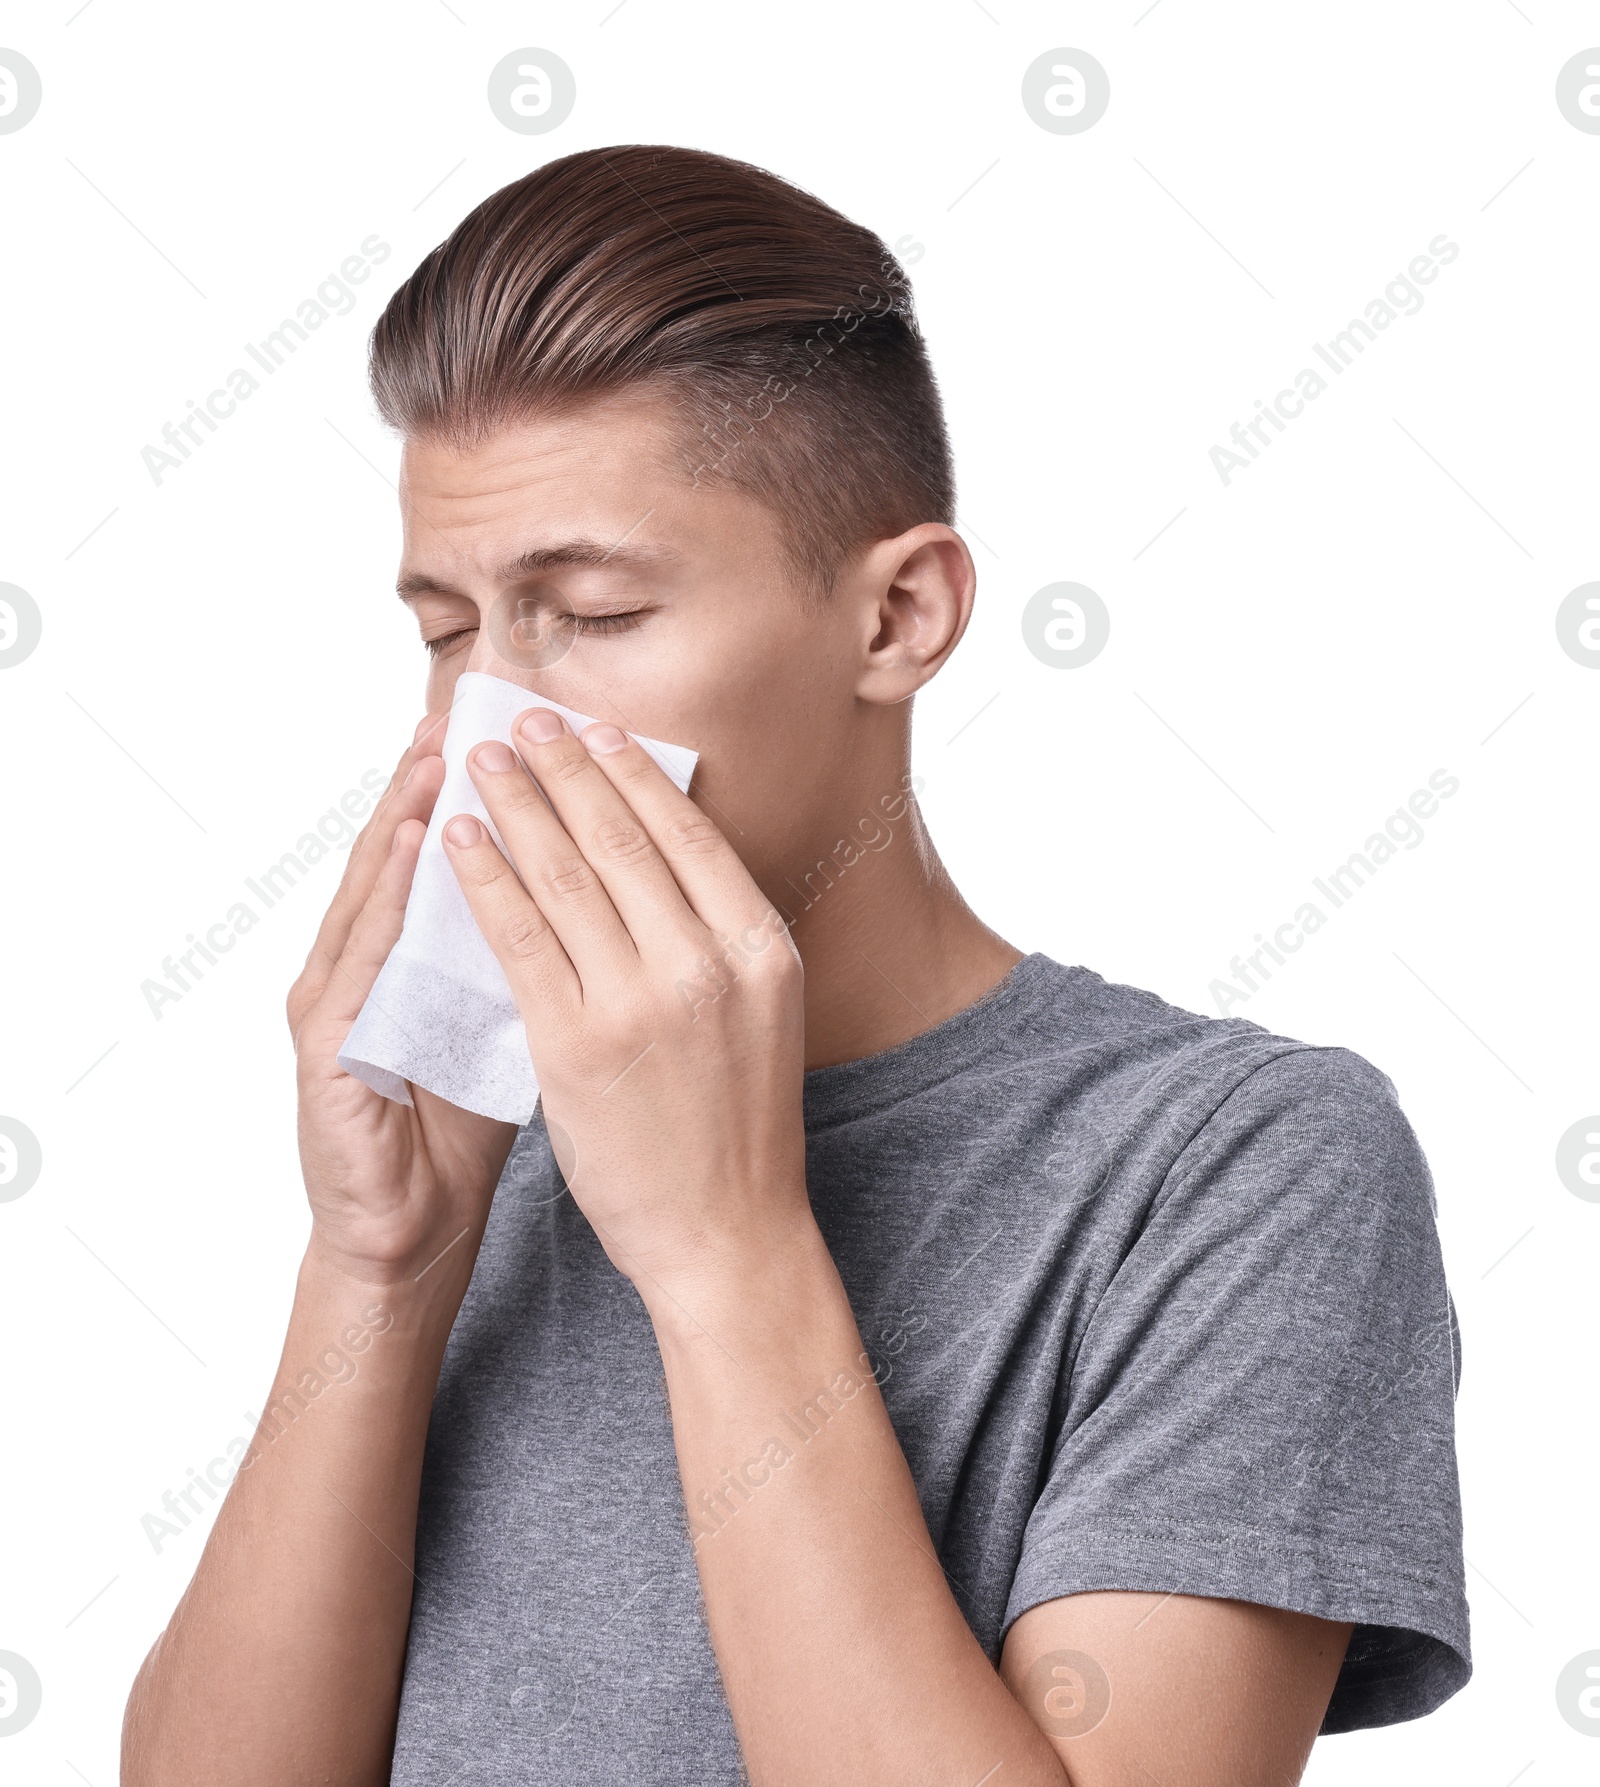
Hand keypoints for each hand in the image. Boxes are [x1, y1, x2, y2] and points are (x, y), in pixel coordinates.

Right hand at [287, 714, 517, 1286]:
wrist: (413, 1228)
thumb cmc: (465, 1122)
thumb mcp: (514, 1020)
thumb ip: (538, 951)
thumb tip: (608, 880)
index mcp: (420, 955)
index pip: (457, 855)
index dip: (491, 792)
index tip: (530, 725)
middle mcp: (371, 961)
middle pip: (409, 849)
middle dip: (445, 774)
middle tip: (481, 702)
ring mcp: (338, 996)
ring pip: (375, 883)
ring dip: (407, 808)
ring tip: (442, 742)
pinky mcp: (322, 1042)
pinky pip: (359, 955)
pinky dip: (384, 892)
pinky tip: (410, 840)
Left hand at [441, 708, 812, 1300]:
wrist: (725, 1233)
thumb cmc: (739, 1123)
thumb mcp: (759, 1011)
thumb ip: (716, 935)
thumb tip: (661, 851)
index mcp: (760, 948)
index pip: (686, 834)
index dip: (630, 773)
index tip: (593, 728)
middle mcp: (706, 963)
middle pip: (621, 838)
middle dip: (563, 767)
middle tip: (523, 718)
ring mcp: (639, 1003)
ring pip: (564, 875)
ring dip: (514, 804)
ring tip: (480, 758)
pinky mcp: (574, 1045)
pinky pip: (518, 938)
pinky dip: (483, 879)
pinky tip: (457, 840)